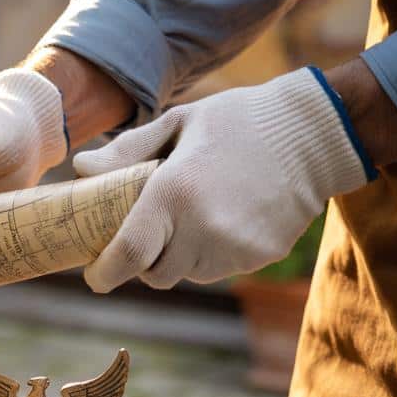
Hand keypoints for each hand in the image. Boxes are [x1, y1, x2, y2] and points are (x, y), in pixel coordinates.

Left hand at [77, 67, 369, 292]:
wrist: (315, 133)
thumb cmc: (237, 121)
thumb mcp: (178, 122)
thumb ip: (125, 151)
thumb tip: (81, 169)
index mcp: (174, 194)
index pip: (127, 256)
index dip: (104, 274)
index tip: (93, 275)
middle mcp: (203, 228)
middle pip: (154, 274)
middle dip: (142, 262)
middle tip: (145, 233)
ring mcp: (235, 247)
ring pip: (186, 273)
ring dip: (177, 256)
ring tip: (190, 216)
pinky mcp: (260, 256)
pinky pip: (219, 268)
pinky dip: (209, 254)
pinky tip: (222, 218)